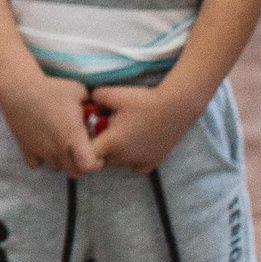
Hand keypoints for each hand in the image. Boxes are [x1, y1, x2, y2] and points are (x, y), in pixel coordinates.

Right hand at [0, 70, 102, 173]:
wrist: (19, 88)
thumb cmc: (51, 88)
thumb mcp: (79, 90)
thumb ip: (91, 103)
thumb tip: (97, 106)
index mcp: (73, 136)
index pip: (88, 165)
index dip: (96, 163)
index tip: (97, 153)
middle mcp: (57, 148)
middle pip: (73, 172)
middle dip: (80, 165)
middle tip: (82, 151)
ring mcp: (40, 150)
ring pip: (56, 168)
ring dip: (61, 161)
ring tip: (62, 146)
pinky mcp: (25, 149)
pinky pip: (36, 165)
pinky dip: (41, 160)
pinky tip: (44, 146)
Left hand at [87, 81, 203, 173]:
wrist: (176, 106)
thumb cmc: (143, 100)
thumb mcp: (114, 93)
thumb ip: (95, 97)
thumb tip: (88, 100)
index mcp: (111, 143)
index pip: (87, 153)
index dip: (85, 144)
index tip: (90, 132)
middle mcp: (123, 157)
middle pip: (102, 160)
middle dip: (100, 148)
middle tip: (106, 131)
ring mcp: (139, 161)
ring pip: (118, 164)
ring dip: (115, 154)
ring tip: (122, 135)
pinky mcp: (153, 162)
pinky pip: (136, 168)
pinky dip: (133, 161)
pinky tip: (136, 146)